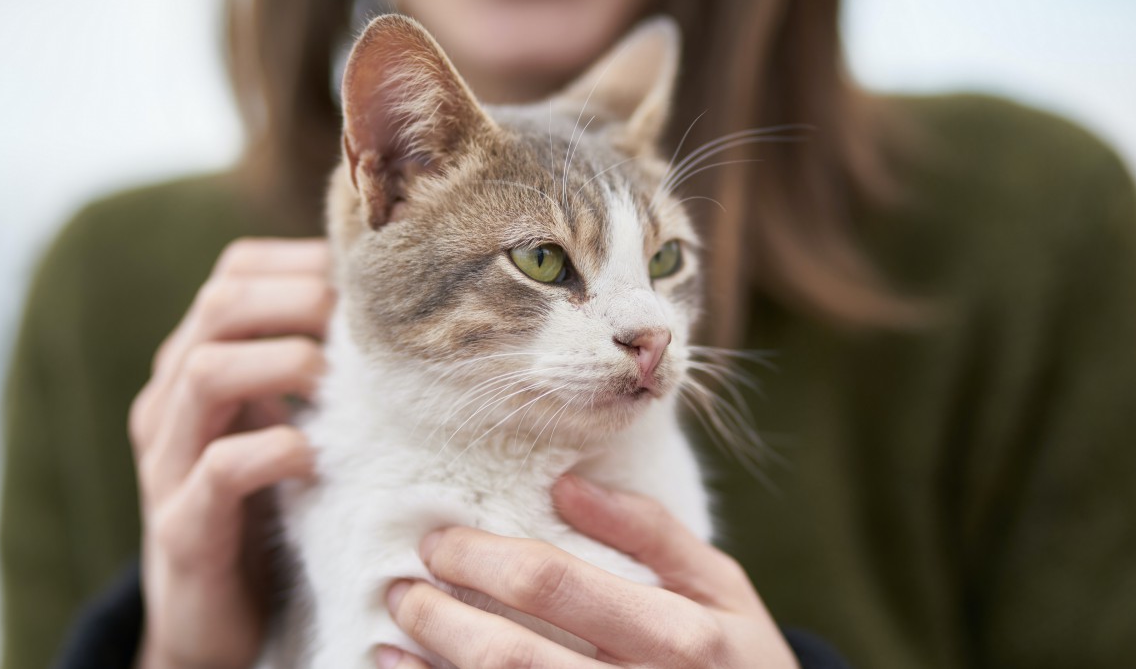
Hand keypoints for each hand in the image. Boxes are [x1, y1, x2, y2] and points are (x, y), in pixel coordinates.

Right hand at [129, 238, 332, 668]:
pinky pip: (217, 468)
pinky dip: (272, 451)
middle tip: (358, 325)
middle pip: (219, 305)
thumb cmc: (265, 507)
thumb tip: (393, 312)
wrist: (213, 620)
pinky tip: (312, 456)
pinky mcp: (183, 526)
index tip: (365, 281)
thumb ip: (312, 370)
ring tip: (334, 381)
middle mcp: (171, 401)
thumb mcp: (283, 423)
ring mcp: (168, 462)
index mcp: (196, 364)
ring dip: (284, 362)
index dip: (300, 263)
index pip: (233, 274)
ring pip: (205, 372)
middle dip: (298, 298)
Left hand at [380, 475, 798, 667]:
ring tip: (397, 631)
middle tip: (401, 585)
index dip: (481, 558)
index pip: (552, 584)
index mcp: (678, 636)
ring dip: (432, 667)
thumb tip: (565, 485)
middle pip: (510, 657)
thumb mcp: (720, 586)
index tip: (439, 539)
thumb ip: (650, 532)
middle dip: (439, 616)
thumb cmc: (737, 657)